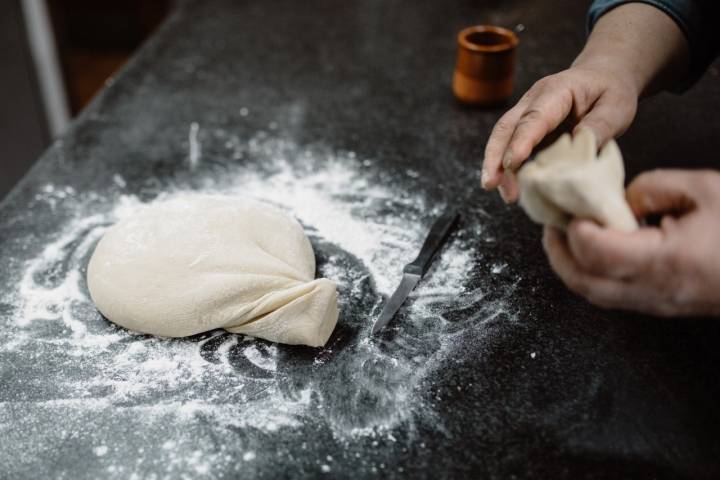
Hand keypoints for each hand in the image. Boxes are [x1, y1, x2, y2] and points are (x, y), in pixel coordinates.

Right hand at [482, 62, 639, 202]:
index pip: (533, 118)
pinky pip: (511, 148)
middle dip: (495, 157)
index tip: (512, 163)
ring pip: (503, 139)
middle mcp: (533, 101)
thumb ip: (599, 126)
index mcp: (556, 92)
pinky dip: (509, 169)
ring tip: (507, 195)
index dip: (521, 141)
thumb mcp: (616, 107)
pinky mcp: (527, 130)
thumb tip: (579, 146)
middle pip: (506, 128)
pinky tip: (512, 188)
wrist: (604, 75)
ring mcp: (526, 114)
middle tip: (491, 184)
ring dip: (498, 167)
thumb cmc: (611, 91)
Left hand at [543, 169, 719, 316]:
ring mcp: (656, 304)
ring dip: (570, 265)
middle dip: (558, 250)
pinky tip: (593, 251)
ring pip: (593, 293)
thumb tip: (620, 198)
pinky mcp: (660, 306)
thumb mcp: (706, 189)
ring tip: (565, 235)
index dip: (574, 228)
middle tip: (552, 222)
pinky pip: (611, 295)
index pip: (595, 251)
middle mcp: (653, 290)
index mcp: (664, 260)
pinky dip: (591, 274)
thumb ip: (655, 187)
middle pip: (582, 280)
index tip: (571, 206)